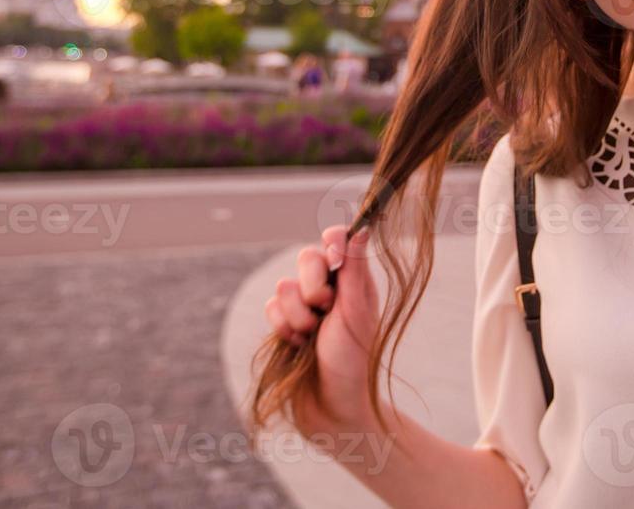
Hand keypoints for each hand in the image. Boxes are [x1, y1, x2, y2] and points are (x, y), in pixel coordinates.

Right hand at [264, 225, 379, 430]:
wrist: (332, 408)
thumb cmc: (354, 360)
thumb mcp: (357, 311)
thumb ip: (353, 269)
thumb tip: (363, 226)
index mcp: (354, 281)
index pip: (339, 238)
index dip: (332, 241)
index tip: (334, 259)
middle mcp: (330, 289)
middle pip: (306, 256)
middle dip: (312, 286)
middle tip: (326, 310)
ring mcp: (305, 307)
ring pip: (284, 286)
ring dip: (298, 315)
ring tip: (312, 338)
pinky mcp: (285, 324)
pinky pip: (271, 308)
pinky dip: (284, 328)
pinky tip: (297, 347)